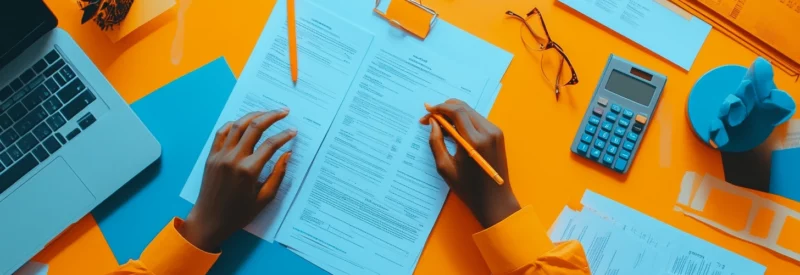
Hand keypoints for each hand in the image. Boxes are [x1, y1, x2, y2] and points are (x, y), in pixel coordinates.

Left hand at [181, 109, 296, 251]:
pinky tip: (244, 122)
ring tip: (266, 112)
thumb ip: (278, 175)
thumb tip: (287, 154)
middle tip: (284, 112)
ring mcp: (220, 155)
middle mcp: (233, 159)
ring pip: (238, 126)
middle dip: (272, 116)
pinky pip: (222, 133)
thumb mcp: (264, 199)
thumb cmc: (239, 214)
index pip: (271, 145)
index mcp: (248, 171)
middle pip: (255, 128)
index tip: (294, 131)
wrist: (209, 220)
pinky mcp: (211, 156)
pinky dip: (234, 124)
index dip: (284, 135)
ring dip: (254, 115)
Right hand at [421, 99, 519, 227]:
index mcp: (474, 141)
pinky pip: (477, 120)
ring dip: (453, 114)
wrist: (495, 200)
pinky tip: (453, 130)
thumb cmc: (468, 189)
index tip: (426, 111)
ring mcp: (495, 132)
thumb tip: (432, 122)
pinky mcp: (498, 135)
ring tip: (440, 126)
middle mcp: (488, 132)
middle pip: (463, 108)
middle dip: (444, 108)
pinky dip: (463, 120)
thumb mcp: (445, 167)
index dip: (439, 108)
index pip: (456, 112)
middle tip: (429, 118)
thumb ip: (436, 142)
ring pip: (470, 112)